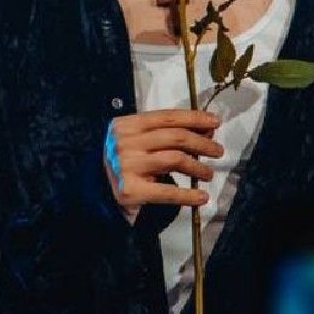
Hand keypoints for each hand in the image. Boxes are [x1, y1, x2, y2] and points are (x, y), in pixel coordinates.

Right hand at [102, 109, 222, 221]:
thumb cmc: (124, 160)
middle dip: (202, 142)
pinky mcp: (131, 190)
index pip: (167, 117)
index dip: (194, 118)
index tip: (215, 122)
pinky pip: (167, 191)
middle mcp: (125, 142)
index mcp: (128, 124)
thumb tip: (207, 129)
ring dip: (198, 166)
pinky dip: (188, 195)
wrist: (96, 189)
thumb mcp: (140, 140)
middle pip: (175, 137)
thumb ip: (167, 132)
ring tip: (208, 173)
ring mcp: (127, 165)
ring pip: (175, 159)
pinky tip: (202, 197)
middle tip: (218, 150)